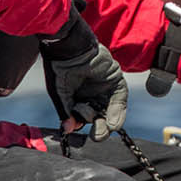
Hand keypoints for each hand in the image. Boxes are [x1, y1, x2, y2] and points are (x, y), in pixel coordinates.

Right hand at [43, 11, 128, 139]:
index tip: (77, 128)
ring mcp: (105, 88)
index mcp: (77, 98)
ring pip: (110, 111)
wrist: (70, 45)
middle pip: (99, 117)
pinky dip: (118, 111)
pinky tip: (114, 122)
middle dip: (98, 128)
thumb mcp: (60, 93)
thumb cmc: (60, 67)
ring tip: (105, 129)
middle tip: (96, 135)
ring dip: (109, 122)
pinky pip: (120, 99)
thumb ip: (65, 111)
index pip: (83, 118)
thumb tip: (68, 130)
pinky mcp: (116, 80)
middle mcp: (92, 95)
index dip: (81, 124)